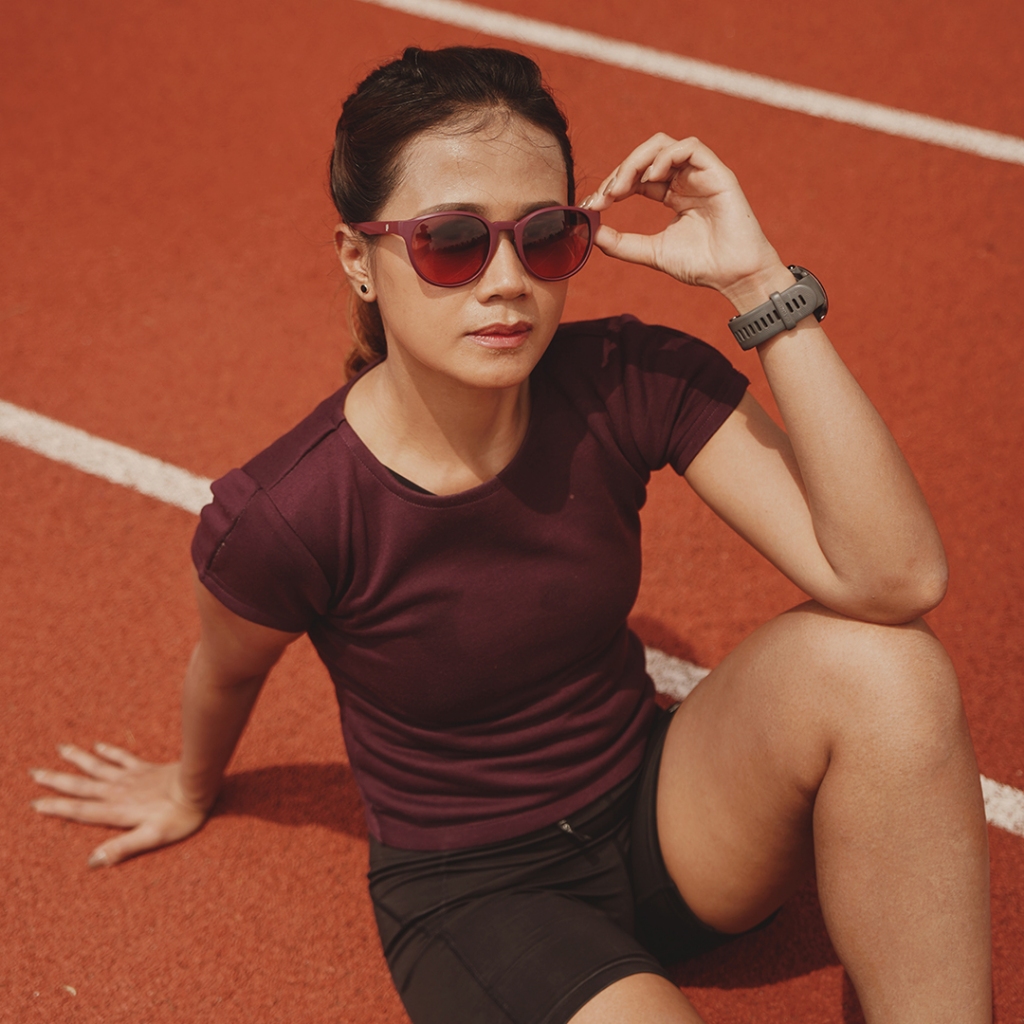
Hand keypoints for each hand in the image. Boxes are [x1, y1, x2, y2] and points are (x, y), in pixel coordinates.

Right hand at [30, 742, 207, 866]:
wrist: (199, 785)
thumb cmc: (179, 816)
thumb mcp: (151, 838)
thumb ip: (122, 848)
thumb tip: (92, 861)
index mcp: (117, 810)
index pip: (80, 810)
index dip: (57, 807)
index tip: (35, 803)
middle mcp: (118, 791)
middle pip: (82, 785)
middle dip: (57, 780)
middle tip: (34, 772)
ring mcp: (131, 776)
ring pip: (97, 766)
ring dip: (77, 759)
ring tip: (60, 749)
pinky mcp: (144, 767)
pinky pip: (121, 756)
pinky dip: (108, 751)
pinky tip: (97, 745)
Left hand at [580, 134, 787, 305]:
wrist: (734, 276)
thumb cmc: (700, 265)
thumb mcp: (652, 252)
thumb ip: (623, 243)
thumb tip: (592, 234)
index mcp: (673, 194)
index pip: (638, 176)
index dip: (614, 184)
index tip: (595, 204)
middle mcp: (686, 180)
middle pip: (647, 155)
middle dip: (621, 171)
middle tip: (606, 195)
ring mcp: (702, 174)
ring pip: (664, 145)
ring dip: (637, 161)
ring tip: (623, 188)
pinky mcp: (718, 173)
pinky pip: (690, 147)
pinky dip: (666, 157)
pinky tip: (652, 178)